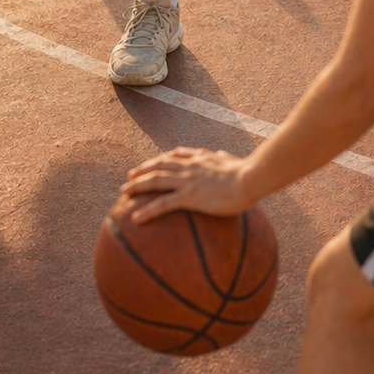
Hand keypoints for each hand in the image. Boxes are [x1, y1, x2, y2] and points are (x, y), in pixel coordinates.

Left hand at [120, 146, 251, 222]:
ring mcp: (188, 180)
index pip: (175, 155)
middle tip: (129, 177)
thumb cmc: (247, 172)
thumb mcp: (233, 160)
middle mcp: (190, 166)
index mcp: (200, 158)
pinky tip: (135, 219)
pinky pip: (163, 204)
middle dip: (142, 170)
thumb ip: (224, 157)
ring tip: (123, 193)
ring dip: (137, 186)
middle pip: (159, 166)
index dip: (161, 159)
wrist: (249, 178)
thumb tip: (221, 154)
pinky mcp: (189, 196)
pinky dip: (147, 211)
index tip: (152, 163)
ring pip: (155, 181)